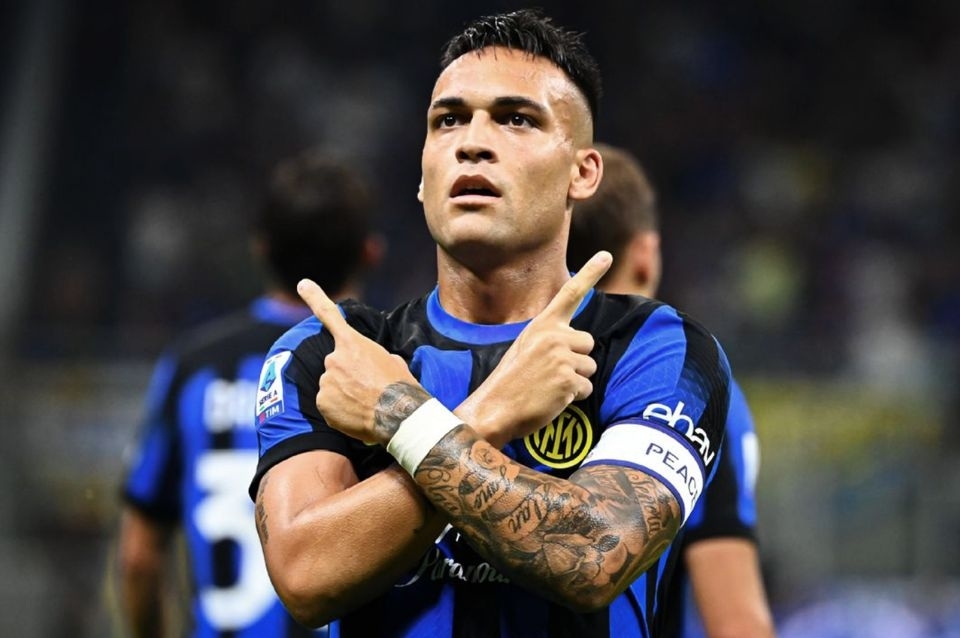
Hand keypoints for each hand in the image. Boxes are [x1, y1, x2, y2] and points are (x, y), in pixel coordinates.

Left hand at [297, 280, 424, 444]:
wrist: (397, 415)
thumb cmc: (400, 386)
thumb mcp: (391, 361)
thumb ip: (371, 357)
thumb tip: (367, 366)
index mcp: (352, 344)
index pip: (329, 315)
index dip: (314, 298)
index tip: (302, 284)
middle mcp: (333, 359)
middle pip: (335, 365)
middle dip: (347, 375)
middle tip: (367, 389)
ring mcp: (325, 381)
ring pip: (331, 386)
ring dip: (343, 393)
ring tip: (364, 404)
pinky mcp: (322, 403)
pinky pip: (328, 405)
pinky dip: (339, 410)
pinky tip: (355, 415)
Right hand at [457, 251, 611, 446]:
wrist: (494, 408)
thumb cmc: (511, 381)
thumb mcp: (526, 347)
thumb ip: (552, 338)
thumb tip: (581, 342)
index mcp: (542, 325)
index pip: (570, 293)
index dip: (591, 273)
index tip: (606, 255)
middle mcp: (553, 336)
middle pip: (588, 343)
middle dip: (577, 360)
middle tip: (550, 373)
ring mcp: (561, 357)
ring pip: (590, 367)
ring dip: (575, 381)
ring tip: (549, 386)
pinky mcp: (567, 380)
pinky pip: (586, 388)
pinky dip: (573, 397)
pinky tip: (551, 398)